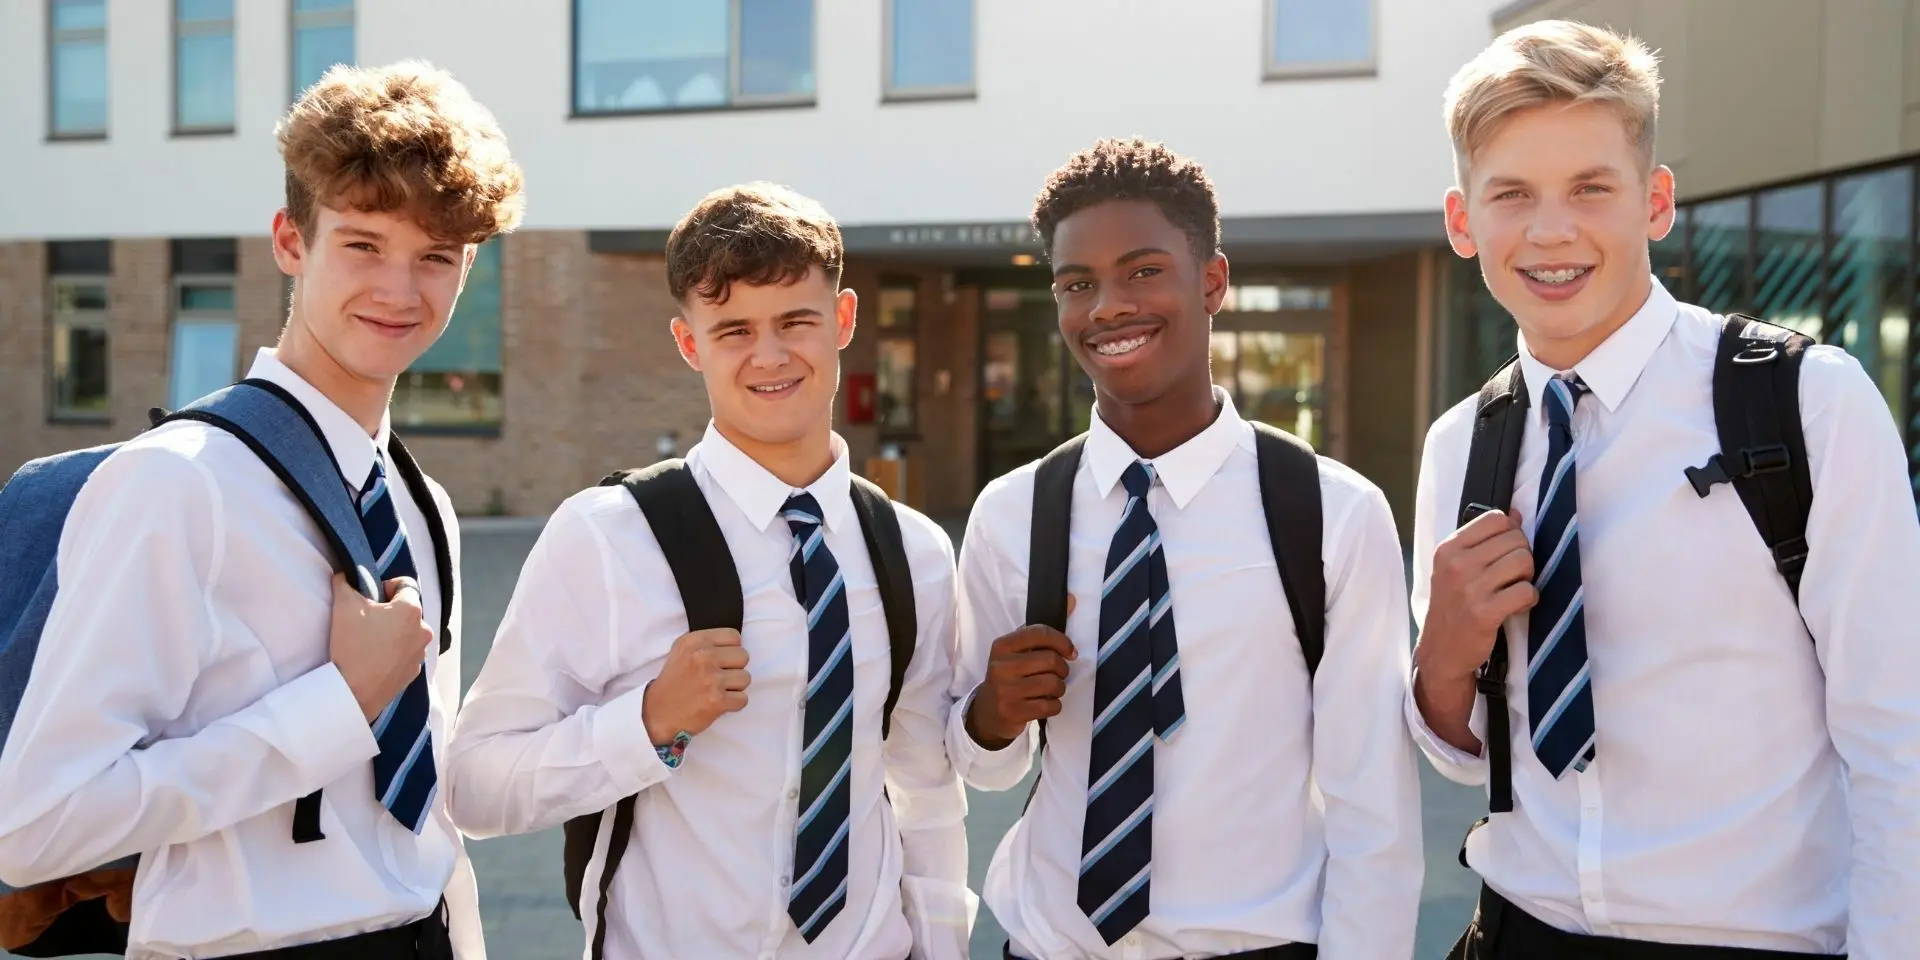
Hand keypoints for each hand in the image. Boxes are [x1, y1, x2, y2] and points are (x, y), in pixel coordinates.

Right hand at [329, 574, 435, 723]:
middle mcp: (424, 630)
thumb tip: (346, 575)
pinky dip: (394, 652)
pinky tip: (374, 658)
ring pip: (407, 633)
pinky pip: (405, 653)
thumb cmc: (351, 644)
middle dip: (389, 611)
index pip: (405, 585)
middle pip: (407, 610)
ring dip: (393, 632)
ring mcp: (420, 653)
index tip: (370, 599)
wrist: (351, 691)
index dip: (386, 587)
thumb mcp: (343, 604)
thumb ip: (345, 582)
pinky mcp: (414, 673)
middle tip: (366, 622)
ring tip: (369, 642)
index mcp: (412, 610)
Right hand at [642, 628, 749, 745]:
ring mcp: (711, 679)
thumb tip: (735, 643)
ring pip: (745, 678)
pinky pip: (743, 699)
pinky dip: (733, 704)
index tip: (720, 661)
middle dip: (734, 668)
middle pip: (743, 656)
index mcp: (695, 641)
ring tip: (716, 691)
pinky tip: (718, 703)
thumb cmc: (673, 682)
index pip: (734, 636)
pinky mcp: (717, 700)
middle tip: (718, 678)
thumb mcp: (681, 651)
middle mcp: (703, 656)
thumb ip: (706, 643)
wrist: (657, 714)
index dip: (730, 650)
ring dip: (734, 688)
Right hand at [966, 596, 1077, 749]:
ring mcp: (1006, 690)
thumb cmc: (1010, 675)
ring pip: (1053, 684)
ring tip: (1050, 689)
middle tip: (1059, 674)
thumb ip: (1043, 630)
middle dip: (1062, 669)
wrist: (988, 711)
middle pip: (1051, 661)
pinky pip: (1050, 706)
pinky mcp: (1014, 711)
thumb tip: (1072, 600)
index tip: (1071, 652)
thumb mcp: (1019, 650)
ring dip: (1059, 689)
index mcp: (1002, 646)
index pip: (1040, 633)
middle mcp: (1001, 666)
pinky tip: (1045, 703)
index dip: (1063, 642)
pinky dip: (1054, 705)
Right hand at [1416, 509, 1537, 680]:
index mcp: (1449, 548)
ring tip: (1514, 589)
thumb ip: (1483, 540)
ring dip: (1527, 577)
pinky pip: (1526, 591)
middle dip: (1522, 556)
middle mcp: (1456, 565)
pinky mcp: (1484, 613)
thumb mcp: (1456, 568)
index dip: (1511, 533)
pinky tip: (1516, 606)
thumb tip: (1516, 514)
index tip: (1506, 552)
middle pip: (1515, 539)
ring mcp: (1469, 589)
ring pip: (1524, 561)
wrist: (1441, 651)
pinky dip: (1529, 598)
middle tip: (1511, 576)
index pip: (1497, 519)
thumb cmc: (1452, 606)